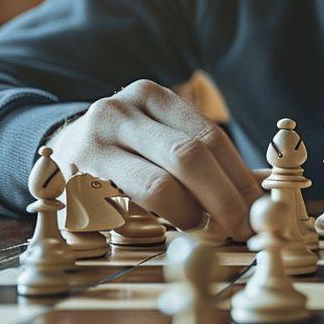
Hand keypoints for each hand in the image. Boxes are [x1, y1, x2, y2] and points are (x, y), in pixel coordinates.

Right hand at [47, 79, 261, 238]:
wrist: (57, 149)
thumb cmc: (128, 149)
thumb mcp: (164, 138)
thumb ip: (210, 159)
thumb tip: (265, 187)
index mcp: (151, 95)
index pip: (209, 136)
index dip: (239, 176)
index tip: (259, 209)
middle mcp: (118, 111)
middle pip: (188, 157)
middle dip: (224, 198)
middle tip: (241, 228)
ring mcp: (92, 144)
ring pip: (158, 186)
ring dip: (190, 214)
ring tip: (201, 225)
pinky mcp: (74, 183)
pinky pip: (127, 212)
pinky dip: (153, 224)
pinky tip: (162, 227)